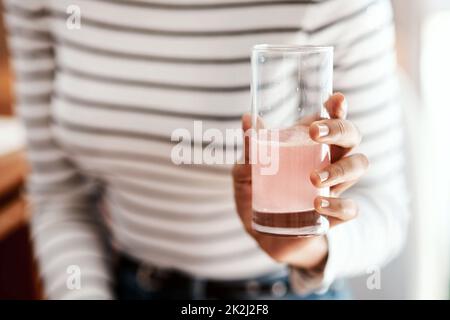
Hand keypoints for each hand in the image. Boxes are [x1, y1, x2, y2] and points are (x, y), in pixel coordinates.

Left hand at [232, 93, 368, 269]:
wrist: (262, 234)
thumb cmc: (256, 192)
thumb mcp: (246, 171)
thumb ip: (249, 150)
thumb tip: (248, 119)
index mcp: (308, 144)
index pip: (331, 119)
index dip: (338, 107)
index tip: (336, 99)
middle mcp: (328, 159)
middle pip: (351, 136)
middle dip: (339, 130)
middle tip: (314, 134)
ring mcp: (335, 186)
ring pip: (358, 166)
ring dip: (340, 169)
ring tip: (314, 178)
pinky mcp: (335, 213)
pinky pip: (350, 208)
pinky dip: (338, 205)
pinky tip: (318, 205)